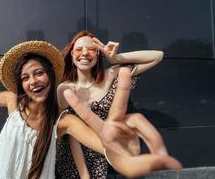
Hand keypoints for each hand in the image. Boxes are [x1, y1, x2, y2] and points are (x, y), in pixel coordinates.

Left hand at [63, 67, 181, 177]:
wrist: (131, 163)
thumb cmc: (123, 162)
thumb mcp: (131, 168)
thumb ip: (149, 164)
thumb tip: (172, 162)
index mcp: (104, 133)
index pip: (89, 118)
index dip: (79, 105)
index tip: (67, 93)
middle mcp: (114, 123)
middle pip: (118, 103)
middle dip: (122, 87)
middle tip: (124, 71)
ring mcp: (126, 122)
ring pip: (141, 121)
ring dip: (152, 138)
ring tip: (160, 155)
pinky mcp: (136, 123)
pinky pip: (148, 128)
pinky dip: (155, 139)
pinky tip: (161, 152)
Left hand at [92, 37, 118, 62]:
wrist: (113, 59)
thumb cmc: (113, 57)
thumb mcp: (114, 54)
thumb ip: (115, 49)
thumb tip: (117, 43)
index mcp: (104, 51)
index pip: (100, 47)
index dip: (96, 45)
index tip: (92, 43)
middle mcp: (105, 48)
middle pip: (100, 44)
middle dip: (97, 41)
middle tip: (93, 38)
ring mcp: (107, 46)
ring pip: (110, 43)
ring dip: (113, 45)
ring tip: (115, 50)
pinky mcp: (109, 45)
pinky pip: (113, 43)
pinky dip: (116, 45)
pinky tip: (116, 47)